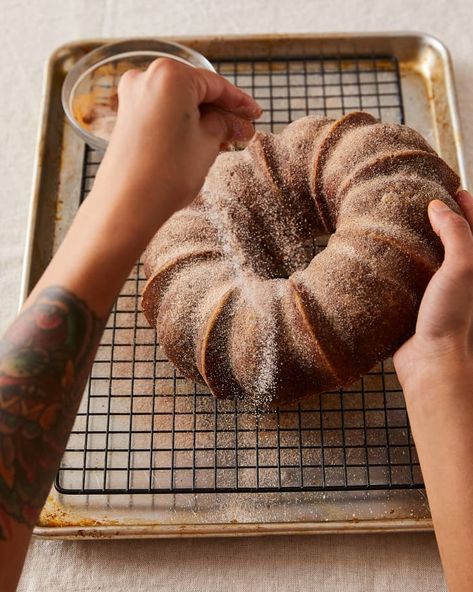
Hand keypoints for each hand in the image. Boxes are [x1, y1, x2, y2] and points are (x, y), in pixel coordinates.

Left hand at [92, 58, 261, 226]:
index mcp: (170, 75)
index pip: (215, 85)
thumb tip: (238, 123)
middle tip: (243, 129)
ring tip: (226, 140)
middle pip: (195, 91)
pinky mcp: (126, 117)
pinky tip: (201, 140)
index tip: (254, 114)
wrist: (127, 205)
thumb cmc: (167, 173)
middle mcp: (146, 77)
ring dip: (203, 119)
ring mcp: (133, 97)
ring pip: (179, 103)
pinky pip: (163, 112)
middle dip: (221, 112)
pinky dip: (183, 123)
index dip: (240, 102)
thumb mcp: (208, 144)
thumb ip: (224, 125)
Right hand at [394, 190, 472, 388]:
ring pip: (433, 259)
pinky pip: (414, 279)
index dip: (468, 205)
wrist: (432, 362)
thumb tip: (439, 207)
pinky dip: (405, 265)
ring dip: (423, 241)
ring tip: (404, 224)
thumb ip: (456, 234)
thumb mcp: (462, 268)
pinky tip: (390, 258)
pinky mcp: (420, 305)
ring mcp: (441, 292)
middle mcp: (462, 279)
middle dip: (445, 220)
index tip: (453, 188)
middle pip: (457, 240)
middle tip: (426, 202)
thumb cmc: (451, 317)